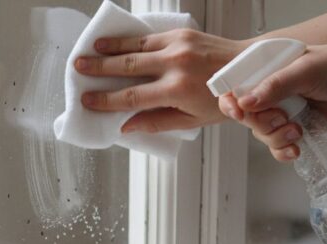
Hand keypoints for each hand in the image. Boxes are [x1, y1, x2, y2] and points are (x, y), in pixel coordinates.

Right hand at [75, 29, 248, 132]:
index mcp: (177, 90)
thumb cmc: (223, 100)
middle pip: (128, 66)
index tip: (88, 101)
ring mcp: (179, 45)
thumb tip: (126, 126)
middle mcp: (176, 64)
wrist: (249, 68)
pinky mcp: (183, 33)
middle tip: (77, 68)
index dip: (106, 100)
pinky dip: (129, 39)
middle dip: (100, 68)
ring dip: (110, 47)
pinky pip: (149, 36)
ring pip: (135, 46)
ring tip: (90, 50)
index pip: (132, 96)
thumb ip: (157, 122)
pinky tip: (114, 41)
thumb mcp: (192, 120)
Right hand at [218, 40, 326, 160]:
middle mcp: (267, 95)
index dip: (230, 104)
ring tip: (297, 129)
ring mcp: (279, 113)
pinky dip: (283, 151)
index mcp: (264, 73)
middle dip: (263, 124)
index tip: (239, 113)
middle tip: (283, 118)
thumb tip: (245, 102)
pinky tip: (296, 148)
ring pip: (261, 135)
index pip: (233, 89)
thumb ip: (274, 86)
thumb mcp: (304, 71)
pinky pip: (277, 148)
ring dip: (277, 138)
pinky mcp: (293, 129)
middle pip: (247, 118)